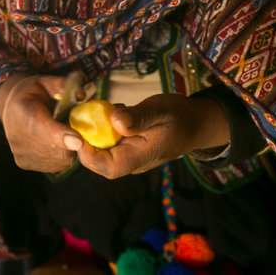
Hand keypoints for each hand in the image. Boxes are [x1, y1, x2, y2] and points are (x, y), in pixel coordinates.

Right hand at [0, 72, 82, 172]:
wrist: (12, 110)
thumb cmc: (35, 93)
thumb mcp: (47, 82)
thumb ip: (63, 86)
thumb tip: (82, 95)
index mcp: (24, 111)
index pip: (41, 127)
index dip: (60, 136)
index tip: (78, 140)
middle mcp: (18, 137)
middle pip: (57, 148)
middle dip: (73, 140)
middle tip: (72, 126)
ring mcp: (21, 154)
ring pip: (61, 159)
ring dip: (69, 149)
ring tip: (61, 133)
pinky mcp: (25, 164)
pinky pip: (56, 165)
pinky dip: (62, 156)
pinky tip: (56, 143)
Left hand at [76, 93, 229, 178]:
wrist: (196, 124)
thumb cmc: (181, 116)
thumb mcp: (161, 109)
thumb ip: (139, 116)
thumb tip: (114, 121)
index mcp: (141, 156)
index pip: (108, 167)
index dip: (88, 155)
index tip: (79, 131)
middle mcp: (132, 161)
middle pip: (99, 158)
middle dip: (88, 136)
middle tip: (92, 110)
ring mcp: (130, 155)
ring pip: (102, 147)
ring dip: (98, 127)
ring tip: (113, 108)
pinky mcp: (128, 147)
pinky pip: (110, 140)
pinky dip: (107, 125)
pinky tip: (119, 111)